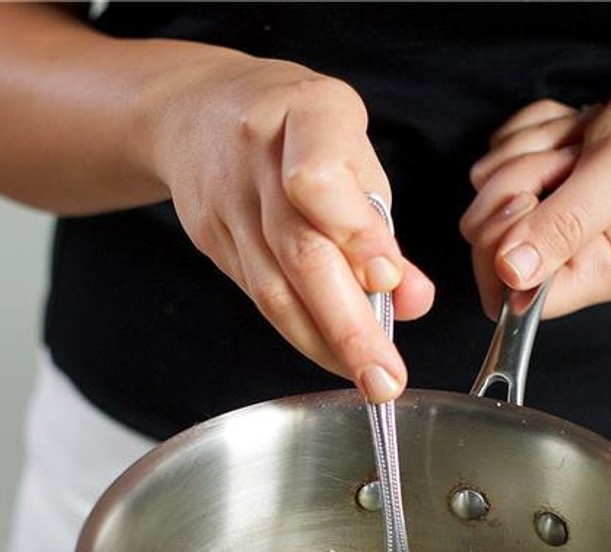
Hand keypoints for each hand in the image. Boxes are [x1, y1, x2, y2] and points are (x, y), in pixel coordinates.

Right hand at [149, 56, 434, 399]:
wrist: (195, 112)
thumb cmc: (295, 131)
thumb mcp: (352, 154)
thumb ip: (383, 228)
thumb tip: (415, 300)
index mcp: (309, 112)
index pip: (321, 178)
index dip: (355, 232)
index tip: (387, 279)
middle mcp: (259, 154)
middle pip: (301, 250)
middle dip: (350, 324)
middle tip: (386, 375)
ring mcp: (227, 199)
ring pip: (275, 286)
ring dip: (327, 344)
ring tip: (370, 380)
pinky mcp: (210, 237)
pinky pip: (260, 297)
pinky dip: (303, 333)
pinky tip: (334, 356)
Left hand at [458, 75, 610, 319]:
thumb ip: (566, 224)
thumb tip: (512, 274)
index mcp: (591, 272)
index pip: (508, 297)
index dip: (502, 247)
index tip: (532, 200)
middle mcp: (564, 257)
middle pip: (485, 237)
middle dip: (516, 181)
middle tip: (572, 158)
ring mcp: (545, 222)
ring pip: (485, 191)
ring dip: (528, 149)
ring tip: (582, 142)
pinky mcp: (534, 187)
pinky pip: (495, 156)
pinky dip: (529, 131)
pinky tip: (574, 130)